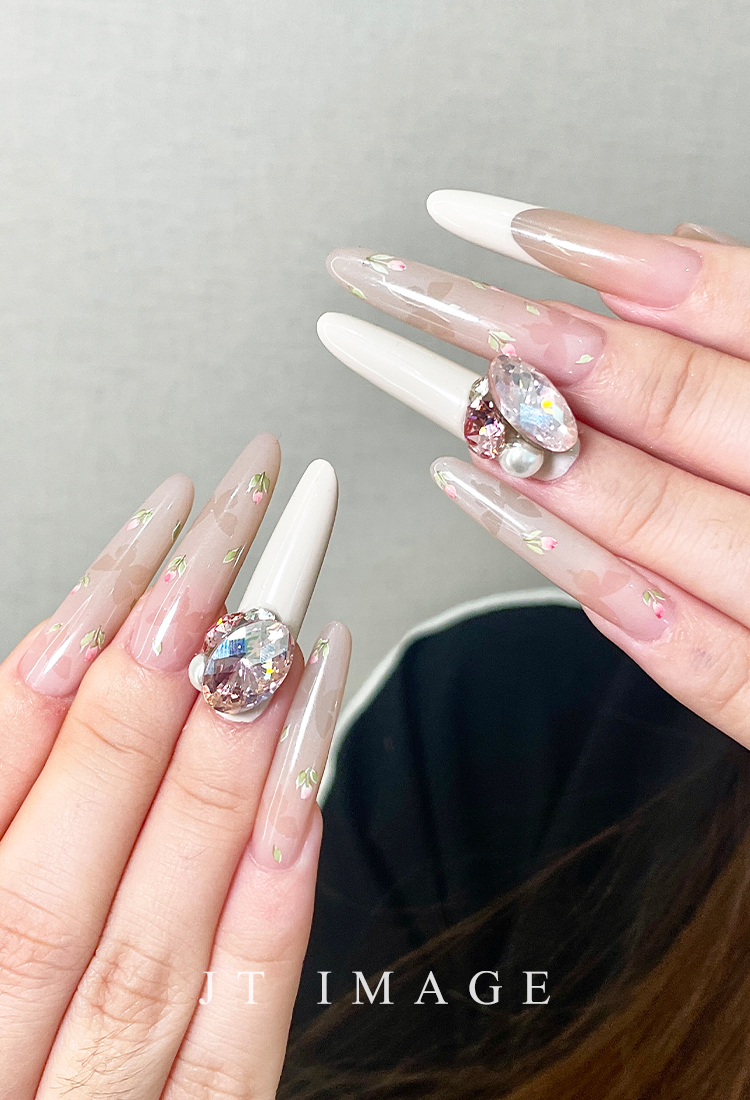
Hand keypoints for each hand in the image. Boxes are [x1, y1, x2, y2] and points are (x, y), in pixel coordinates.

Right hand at [0, 433, 349, 1096]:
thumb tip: (51, 664)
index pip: (0, 754)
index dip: (87, 620)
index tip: (166, 522)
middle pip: (93, 807)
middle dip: (183, 642)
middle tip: (253, 517)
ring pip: (166, 902)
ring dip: (238, 743)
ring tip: (296, 608)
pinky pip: (230, 1029)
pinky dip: (272, 900)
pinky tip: (310, 780)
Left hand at [319, 195, 749, 745]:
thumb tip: (674, 246)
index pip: (732, 302)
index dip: (600, 256)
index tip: (481, 220)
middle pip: (657, 389)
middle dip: (504, 328)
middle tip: (388, 279)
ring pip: (646, 504)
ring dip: (510, 435)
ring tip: (400, 369)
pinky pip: (677, 645)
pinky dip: (570, 566)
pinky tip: (472, 498)